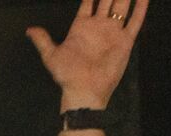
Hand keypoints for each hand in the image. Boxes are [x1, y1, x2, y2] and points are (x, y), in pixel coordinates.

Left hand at [27, 0, 148, 112]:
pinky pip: (135, 21)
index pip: (88, 2)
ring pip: (122, 7)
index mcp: (81, 27)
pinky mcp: (125, 41)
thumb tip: (29, 30)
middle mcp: (98, 26)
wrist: (84, 91)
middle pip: (107, 0)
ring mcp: (112, 32)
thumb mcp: (51, 56)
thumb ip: (43, 40)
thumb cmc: (67, 75)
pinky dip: (140, 8)